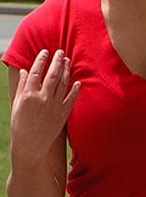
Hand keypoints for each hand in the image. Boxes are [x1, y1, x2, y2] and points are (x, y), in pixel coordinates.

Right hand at [10, 49, 79, 165]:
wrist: (30, 144)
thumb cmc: (20, 124)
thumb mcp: (16, 105)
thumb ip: (22, 86)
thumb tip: (26, 70)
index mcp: (28, 96)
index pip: (36, 73)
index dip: (41, 60)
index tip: (45, 51)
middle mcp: (42, 99)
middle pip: (52, 75)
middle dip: (57, 61)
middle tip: (61, 52)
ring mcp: (54, 106)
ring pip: (63, 84)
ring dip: (66, 71)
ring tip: (68, 61)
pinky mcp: (63, 114)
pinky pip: (71, 98)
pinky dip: (75, 89)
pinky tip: (77, 81)